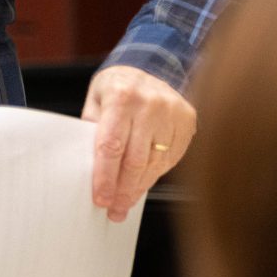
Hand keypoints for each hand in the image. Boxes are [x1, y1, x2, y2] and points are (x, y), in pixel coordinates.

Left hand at [83, 65, 194, 221]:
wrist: (149, 66)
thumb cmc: (117, 87)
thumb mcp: (96, 101)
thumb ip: (92, 131)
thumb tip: (89, 170)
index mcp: (121, 96)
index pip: (111, 146)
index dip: (106, 177)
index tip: (101, 199)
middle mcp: (150, 104)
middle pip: (135, 160)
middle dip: (123, 190)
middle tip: (114, 209)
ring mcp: (172, 112)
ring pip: (155, 163)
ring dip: (139, 188)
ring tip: (126, 203)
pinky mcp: (187, 120)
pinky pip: (171, 158)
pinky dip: (155, 175)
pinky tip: (142, 184)